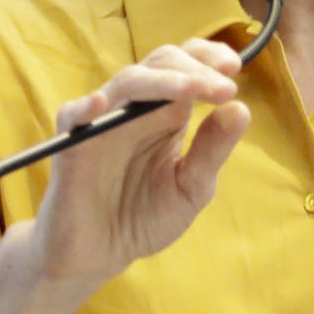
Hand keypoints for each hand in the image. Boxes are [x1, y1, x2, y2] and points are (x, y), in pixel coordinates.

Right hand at [30, 38, 249, 291]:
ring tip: (195, 88)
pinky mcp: (72, 144)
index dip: (208, 58)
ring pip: (128, 81)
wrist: (101, 255)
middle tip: (225, 85)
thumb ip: (212, 150)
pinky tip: (101, 103)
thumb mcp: (191, 188)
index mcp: (168, 113)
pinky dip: (86, 107)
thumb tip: (241, 108)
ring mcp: (103, 121)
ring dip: (164, 80)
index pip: (187, 66)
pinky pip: (73, 115)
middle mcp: (137, 109)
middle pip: (162, 63)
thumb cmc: (146, 217)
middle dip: (195, 67)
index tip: (235, 66)